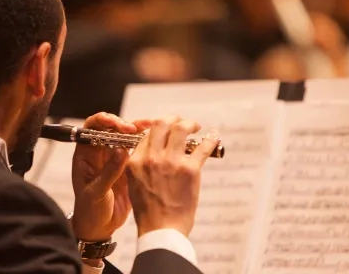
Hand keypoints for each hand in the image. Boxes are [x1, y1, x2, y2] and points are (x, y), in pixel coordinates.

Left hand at [71, 112, 150, 241]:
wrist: (99, 228)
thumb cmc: (90, 211)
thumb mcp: (96, 192)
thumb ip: (108, 172)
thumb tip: (120, 150)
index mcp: (86, 155)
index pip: (92, 127)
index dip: (104, 121)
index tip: (117, 124)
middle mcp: (100, 153)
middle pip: (112, 128)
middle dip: (124, 124)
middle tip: (136, 128)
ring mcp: (114, 159)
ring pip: (126, 137)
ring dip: (138, 130)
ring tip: (151, 127)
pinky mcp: (128, 167)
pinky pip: (137, 150)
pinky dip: (146, 143)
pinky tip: (156, 140)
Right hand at [126, 117, 218, 236]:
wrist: (161, 230)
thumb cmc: (149, 211)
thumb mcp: (134, 184)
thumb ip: (140, 166)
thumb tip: (152, 152)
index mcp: (135, 161)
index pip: (147, 134)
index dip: (158, 128)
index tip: (166, 130)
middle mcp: (151, 158)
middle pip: (162, 123)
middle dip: (173, 118)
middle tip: (181, 122)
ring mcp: (171, 162)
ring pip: (181, 128)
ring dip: (191, 124)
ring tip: (196, 127)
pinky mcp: (190, 170)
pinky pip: (203, 147)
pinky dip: (211, 140)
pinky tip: (214, 137)